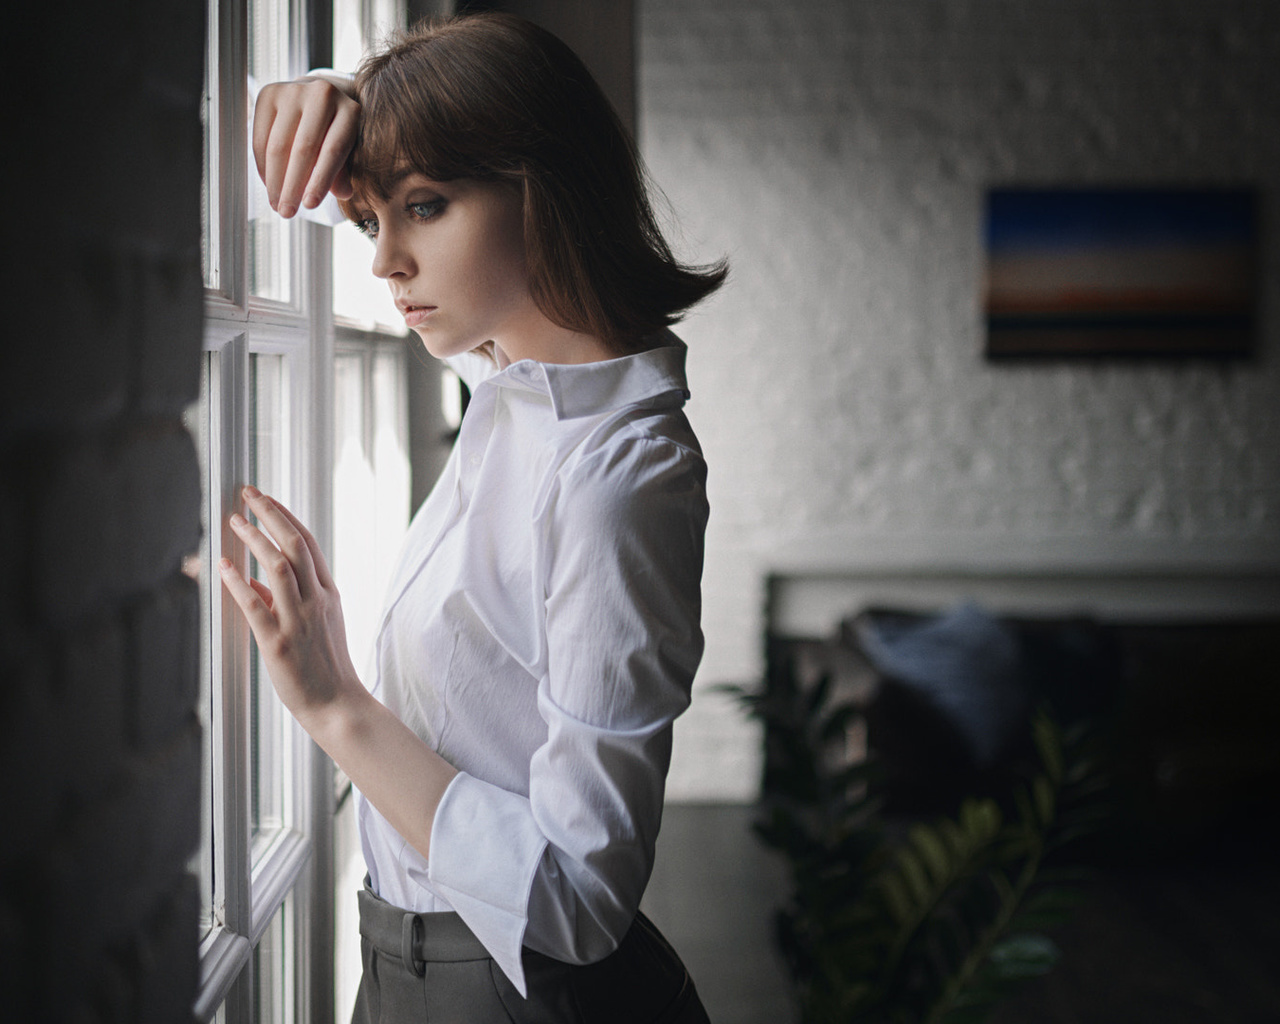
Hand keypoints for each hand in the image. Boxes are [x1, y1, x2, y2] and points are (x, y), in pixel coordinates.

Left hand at [219, 485, 358, 721]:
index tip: (266, 500)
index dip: (285, 517)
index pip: (308, 544)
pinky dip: (237, 583)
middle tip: (249, 495)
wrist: (338, 704)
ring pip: (278, 567)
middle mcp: (317, 601)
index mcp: (328, 594)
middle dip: (270, 515)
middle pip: (294, 545)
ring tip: (235, 522)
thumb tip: (251, 582)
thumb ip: (285, 600)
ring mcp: (299, 621)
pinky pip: (255, 606)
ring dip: (254, 540)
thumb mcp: (316, 625)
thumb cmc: (326, 666)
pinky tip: (223, 567)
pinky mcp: (279, 643)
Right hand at [253, 77, 359, 217]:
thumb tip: (342, 193)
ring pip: (278, 144)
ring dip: (275, 180)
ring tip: (277, 204)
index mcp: (350, 111)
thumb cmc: (338, 134)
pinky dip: (263, 165)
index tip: (310, 206)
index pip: (333, 151)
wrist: (318, 100)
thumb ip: (344, 172)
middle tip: (287, 213)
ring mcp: (293, 91)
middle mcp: (322, 94)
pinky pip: (261, 137)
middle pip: (303, 149)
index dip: (320, 180)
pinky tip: (269, 185)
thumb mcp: (349, 152)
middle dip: (293, 185)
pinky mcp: (269, 94)